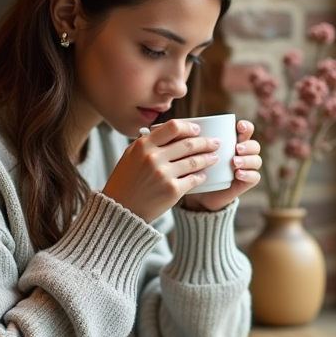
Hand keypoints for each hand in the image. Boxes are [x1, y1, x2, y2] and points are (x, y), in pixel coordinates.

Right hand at [101, 120, 221, 222]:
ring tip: (214, 157)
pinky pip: (193, 180)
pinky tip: (204, 175)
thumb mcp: (131, 155)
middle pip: (188, 144)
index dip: (189, 127)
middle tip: (215, 143)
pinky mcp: (172, 191)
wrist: (120, 209)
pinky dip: (201, 176)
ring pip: (194, 161)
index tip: (198, 130)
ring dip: (208, 158)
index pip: (173, 127)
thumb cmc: (125, 181)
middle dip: (205, 142)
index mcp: (143, 145)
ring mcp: (163, 174)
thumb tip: (173, 132)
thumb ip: (149, 142)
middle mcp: (153, 158)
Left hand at [180, 120, 261, 212]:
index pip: (246, 130)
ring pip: (257, 160)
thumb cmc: (198, 168)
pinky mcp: (246, 182)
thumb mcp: (195, 153)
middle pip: (254, 145)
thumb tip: (183, 125)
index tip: (239, 126)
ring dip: (248, 160)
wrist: (201, 193)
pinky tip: (238, 174)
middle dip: (248, 145)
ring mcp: (246, 168)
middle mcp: (243, 153)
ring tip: (234, 162)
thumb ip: (194, 141)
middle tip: (237, 148)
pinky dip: (248, 174)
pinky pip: (255, 177)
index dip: (246, 127)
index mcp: (234, 142)